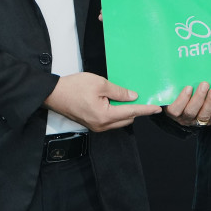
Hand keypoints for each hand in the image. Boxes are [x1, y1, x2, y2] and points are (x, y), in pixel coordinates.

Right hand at [45, 72, 160, 131]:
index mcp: (105, 116)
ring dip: (126, 111)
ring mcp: (96, 126)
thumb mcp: (100, 83)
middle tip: (143, 97)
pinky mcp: (92, 124)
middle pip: (127, 119)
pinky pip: (110, 121)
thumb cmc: (74, 87)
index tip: (157, 108)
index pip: (132, 112)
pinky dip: (117, 112)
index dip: (146, 109)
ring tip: (130, 99)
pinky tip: (117, 102)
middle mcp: (102, 125)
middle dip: (136, 110)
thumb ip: (118, 91)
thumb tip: (133, 96)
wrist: (53, 94)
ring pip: (119, 121)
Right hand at [164, 81, 210, 128]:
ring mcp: (196, 121)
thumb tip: (180, 71)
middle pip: (190, 111)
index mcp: (173, 111)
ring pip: (203, 115)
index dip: (182, 99)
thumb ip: (175, 87)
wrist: (187, 107)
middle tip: (205, 84)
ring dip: (210, 102)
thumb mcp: (174, 92)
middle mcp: (184, 118)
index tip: (189, 87)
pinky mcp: (208, 121)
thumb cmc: (179, 95)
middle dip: (198, 97)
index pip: (175, 109)